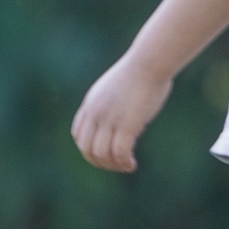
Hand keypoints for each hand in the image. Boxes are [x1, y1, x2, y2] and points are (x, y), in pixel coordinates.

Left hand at [71, 55, 170, 172]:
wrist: (150, 62)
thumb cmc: (143, 70)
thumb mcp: (119, 86)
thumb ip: (114, 101)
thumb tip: (124, 113)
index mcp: (91, 103)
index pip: (78, 134)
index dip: (88, 148)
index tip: (105, 152)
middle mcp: (95, 113)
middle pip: (85, 148)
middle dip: (98, 162)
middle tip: (116, 165)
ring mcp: (109, 119)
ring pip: (100, 154)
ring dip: (112, 165)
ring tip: (126, 166)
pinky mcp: (126, 125)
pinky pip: (119, 153)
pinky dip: (123, 163)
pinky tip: (132, 164)